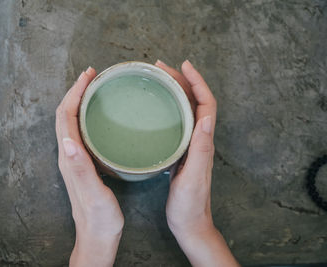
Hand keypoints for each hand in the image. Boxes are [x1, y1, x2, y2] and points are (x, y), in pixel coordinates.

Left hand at [55, 67, 123, 266]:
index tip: (88, 76)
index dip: (74, 94)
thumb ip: (81, 169)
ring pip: (71, 122)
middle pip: (65, 116)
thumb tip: (68, 140)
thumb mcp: (94, 195)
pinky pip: (80, 132)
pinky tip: (99, 116)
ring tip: (94, 89)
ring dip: (79, 102)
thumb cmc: (99, 219)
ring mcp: (74, 160)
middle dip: (76, 92)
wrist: (97, 237)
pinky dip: (86, 116)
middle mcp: (68, 156)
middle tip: (92, 76)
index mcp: (70, 159)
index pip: (66, 118)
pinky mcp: (83, 164)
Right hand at [156, 60, 238, 266]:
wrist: (189, 222)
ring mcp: (189, 145)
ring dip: (175, 91)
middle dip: (182, 80)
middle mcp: (199, 140)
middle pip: (194, 102)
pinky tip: (155, 109)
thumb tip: (205, 118)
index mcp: (203, 142)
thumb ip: (200, 150)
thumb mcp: (194, 178)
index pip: (206, 104)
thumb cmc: (190, 204)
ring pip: (185, 110)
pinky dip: (167, 108)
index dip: (197, 82)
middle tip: (161, 67)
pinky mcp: (180, 152)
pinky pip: (176, 122)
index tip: (184, 65)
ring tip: (158, 80)